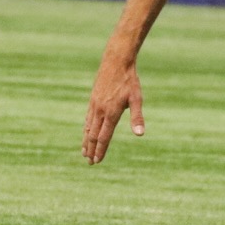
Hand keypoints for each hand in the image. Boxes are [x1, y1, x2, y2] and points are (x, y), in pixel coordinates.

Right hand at [82, 46, 144, 163]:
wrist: (116, 62)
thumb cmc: (129, 80)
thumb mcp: (137, 98)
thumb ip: (137, 117)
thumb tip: (140, 134)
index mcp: (111, 113)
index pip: (104, 137)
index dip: (100, 150)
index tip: (97, 161)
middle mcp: (100, 111)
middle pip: (93, 135)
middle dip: (91, 150)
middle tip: (90, 163)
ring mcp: (94, 105)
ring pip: (88, 127)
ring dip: (86, 141)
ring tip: (85, 153)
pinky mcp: (92, 100)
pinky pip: (87, 118)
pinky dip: (86, 129)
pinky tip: (86, 133)